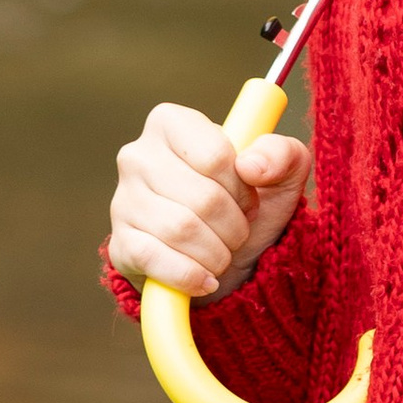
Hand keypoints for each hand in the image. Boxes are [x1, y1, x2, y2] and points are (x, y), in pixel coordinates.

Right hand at [109, 102, 310, 301]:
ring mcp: (123, 201)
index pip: (215, 155)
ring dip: (217, 253)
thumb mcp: (281, 174)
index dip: (242, 188)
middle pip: (203, 197)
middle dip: (234, 225)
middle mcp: (138, 155)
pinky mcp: (119, 245)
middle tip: (238, 232)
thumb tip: (252, 166)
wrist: (226, 258)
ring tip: (222, 253)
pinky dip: (190, 275)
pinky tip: (204, 279)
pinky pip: (155, 260)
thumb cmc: (248, 205)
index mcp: (171, 123)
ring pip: (181, 230)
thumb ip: (282, 154)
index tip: (248, 199)